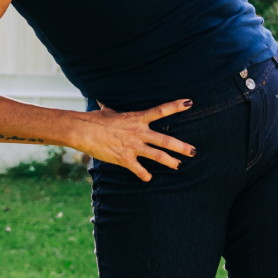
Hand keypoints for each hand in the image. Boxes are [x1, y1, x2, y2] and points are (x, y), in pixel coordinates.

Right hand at [70, 98, 195, 181]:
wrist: (84, 131)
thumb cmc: (96, 119)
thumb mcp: (109, 110)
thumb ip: (113, 108)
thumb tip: (103, 100)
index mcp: (137, 118)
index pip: (161, 110)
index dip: (176, 106)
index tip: (189, 102)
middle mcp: (139, 132)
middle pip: (165, 140)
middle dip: (181, 146)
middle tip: (193, 151)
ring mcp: (133, 146)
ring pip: (157, 155)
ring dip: (170, 161)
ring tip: (179, 165)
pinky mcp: (125, 159)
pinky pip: (139, 170)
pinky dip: (144, 175)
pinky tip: (149, 178)